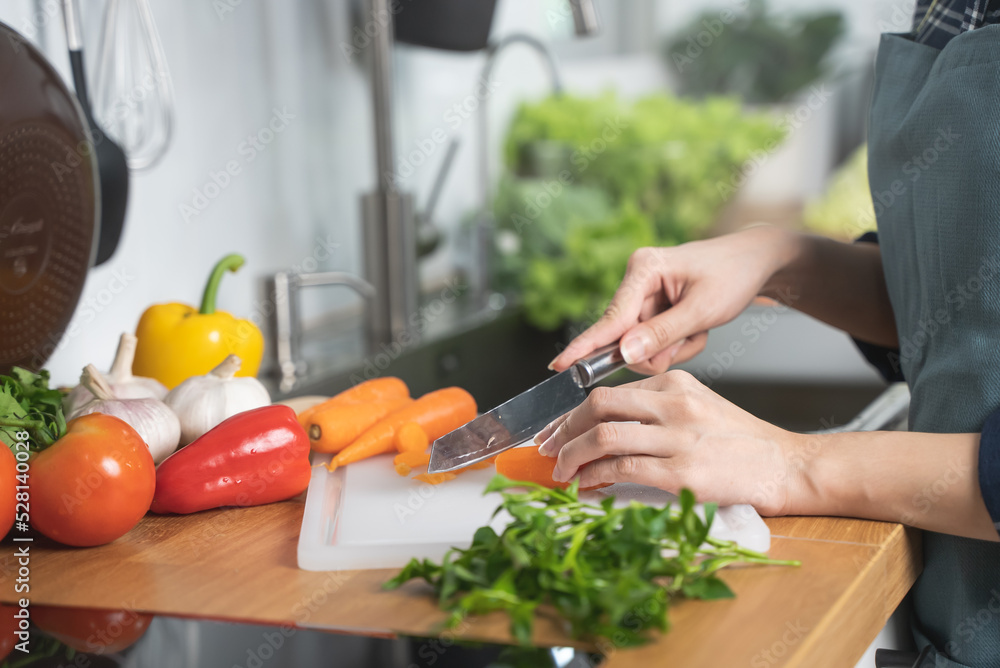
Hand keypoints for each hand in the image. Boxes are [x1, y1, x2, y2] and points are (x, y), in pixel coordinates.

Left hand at [534, 370, 803, 515]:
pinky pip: (622, 469)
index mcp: (675, 383)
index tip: (555, 429)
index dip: (573, 412)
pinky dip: (595, 478)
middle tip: (546, 447)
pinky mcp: (682, 472)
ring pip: (603, 436)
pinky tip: (586, 486)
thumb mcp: (698, 405)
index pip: (609, 390)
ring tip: (560, 472)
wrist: (786, 466)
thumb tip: (603, 426)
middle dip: (562, 428)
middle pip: (598, 405)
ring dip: (571, 456)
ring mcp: (678, 437)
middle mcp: (674, 404)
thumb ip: (655, 408)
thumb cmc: (740, 442)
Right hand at [549, 226, 801, 374]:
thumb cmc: (734, 275)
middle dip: (659, 349)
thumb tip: (625, 354)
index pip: (610, 318)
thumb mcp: (702, 309)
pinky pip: (654, 342)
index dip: (586, 346)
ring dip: (673, 347)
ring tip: (697, 329)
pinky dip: (678, 343)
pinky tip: (695, 328)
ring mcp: (643, 295)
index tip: (560, 366)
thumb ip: (662, 334)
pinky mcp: (652, 307)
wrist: (757, 262)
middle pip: (626, 338)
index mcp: (643, 269)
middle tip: (690, 338)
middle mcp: (636, 280)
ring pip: (642, 345)